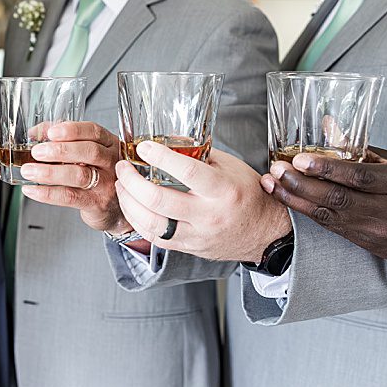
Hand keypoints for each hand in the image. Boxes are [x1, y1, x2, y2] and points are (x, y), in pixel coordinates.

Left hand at [18, 122, 131, 234]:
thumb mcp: (86, 154)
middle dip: (60, 150)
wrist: (113, 208)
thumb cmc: (97, 175)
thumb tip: (36, 132)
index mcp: (109, 144)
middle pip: (89, 152)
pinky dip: (48, 193)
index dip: (72, 130)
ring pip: (79, 175)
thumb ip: (62, 139)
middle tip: (37, 152)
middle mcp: (111, 162)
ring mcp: (106, 184)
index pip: (94, 132)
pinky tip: (32, 190)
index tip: (52, 132)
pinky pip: (70, 196)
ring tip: (29, 171)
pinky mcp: (97, 203)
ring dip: (50, 172)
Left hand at [114, 141, 290, 261]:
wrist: (264, 233)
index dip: (160, 157)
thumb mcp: (231, 167)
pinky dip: (138, 221)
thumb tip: (168, 139)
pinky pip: (154, 238)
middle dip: (133, 181)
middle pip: (160, 200)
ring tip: (122, 186)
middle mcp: (209, 215)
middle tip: (123, 167)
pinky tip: (131, 206)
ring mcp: (197, 235)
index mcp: (223, 190)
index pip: (187, 171)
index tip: (143, 147)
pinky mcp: (188, 247)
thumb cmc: (247, 195)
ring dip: (129, 202)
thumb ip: (200, 154)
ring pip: (152, 223)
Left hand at [263, 147, 386, 260]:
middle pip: (337, 198)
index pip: (359, 177)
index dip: (327, 169)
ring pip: (327, 214)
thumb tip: (326, 124)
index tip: (301, 159)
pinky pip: (328, 225)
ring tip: (272, 184)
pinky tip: (286, 198)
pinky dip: (303, 210)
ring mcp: (373, 229)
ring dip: (294, 199)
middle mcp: (385, 209)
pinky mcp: (362, 241)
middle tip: (277, 170)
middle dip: (301, 184)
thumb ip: (356, 148)